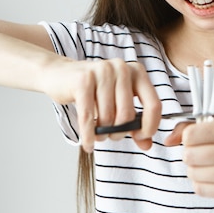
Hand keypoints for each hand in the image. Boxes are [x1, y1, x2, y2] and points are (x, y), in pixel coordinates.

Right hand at [40, 58, 160, 152]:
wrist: (60, 74)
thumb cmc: (93, 91)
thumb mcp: (117, 104)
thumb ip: (134, 123)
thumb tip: (147, 145)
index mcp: (136, 71)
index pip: (154, 104)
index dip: (150, 126)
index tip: (141, 137)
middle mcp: (121, 68)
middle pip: (128, 114)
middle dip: (119, 132)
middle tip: (111, 136)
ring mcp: (102, 71)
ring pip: (108, 117)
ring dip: (102, 133)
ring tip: (98, 133)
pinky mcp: (83, 81)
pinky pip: (89, 117)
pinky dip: (89, 135)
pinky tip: (88, 144)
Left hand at [165, 121, 213, 198]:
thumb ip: (192, 129)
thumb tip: (168, 140)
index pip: (191, 134)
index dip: (187, 138)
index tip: (194, 140)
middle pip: (189, 155)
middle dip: (189, 155)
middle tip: (199, 154)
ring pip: (192, 173)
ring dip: (194, 170)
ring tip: (206, 166)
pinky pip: (200, 189)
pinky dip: (200, 183)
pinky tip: (211, 177)